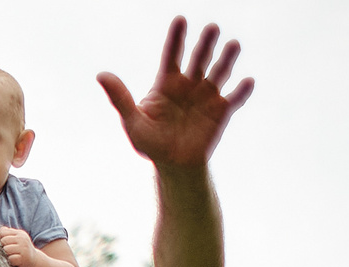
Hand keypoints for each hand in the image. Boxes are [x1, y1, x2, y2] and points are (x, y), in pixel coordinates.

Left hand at [0, 225, 33, 266]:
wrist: (33, 260)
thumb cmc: (21, 249)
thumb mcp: (16, 239)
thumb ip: (7, 233)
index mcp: (20, 233)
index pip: (3, 232)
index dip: (0, 238)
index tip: (5, 243)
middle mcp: (23, 239)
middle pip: (3, 240)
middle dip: (3, 246)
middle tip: (10, 250)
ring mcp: (24, 248)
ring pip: (6, 249)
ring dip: (7, 254)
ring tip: (13, 255)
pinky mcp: (23, 258)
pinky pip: (10, 258)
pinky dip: (11, 261)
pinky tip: (15, 260)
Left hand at [100, 17, 251, 171]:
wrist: (173, 164)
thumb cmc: (150, 142)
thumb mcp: (132, 121)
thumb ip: (120, 98)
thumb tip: (101, 75)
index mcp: (167, 83)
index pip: (172, 55)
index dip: (176, 38)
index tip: (180, 19)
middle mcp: (190, 84)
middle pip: (199, 59)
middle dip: (205, 43)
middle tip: (212, 27)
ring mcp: (207, 95)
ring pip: (219, 72)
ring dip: (227, 59)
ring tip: (233, 44)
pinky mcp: (222, 111)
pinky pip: (235, 99)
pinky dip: (242, 91)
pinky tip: (247, 81)